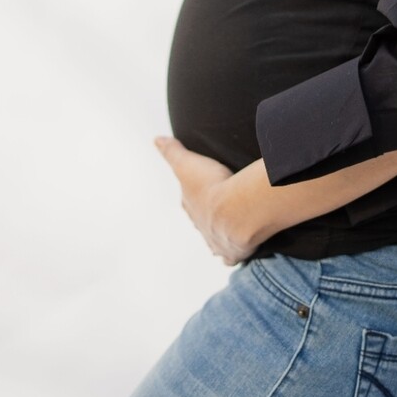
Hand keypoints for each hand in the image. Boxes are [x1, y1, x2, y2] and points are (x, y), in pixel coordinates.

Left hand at [153, 136, 251, 265]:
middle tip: (221, 206)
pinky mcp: (232, 252)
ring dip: (220, 234)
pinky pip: (231, 256)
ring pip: (214, 239)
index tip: (203, 189)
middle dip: (208, 215)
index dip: (194, 195)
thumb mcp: (188, 163)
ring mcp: (215, 241)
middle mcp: (201, 225)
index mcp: (191, 205)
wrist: (236, 211)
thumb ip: (173, 151)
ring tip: (231, 226)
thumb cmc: (212, 186)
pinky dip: (233, 252)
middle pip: (202, 220)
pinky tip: (240, 249)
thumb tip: (156, 140)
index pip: (188, 201)